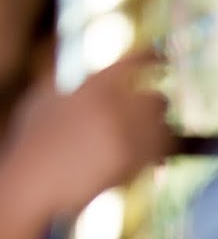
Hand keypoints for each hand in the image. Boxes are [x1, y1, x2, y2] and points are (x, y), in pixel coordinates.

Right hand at [7, 51, 170, 219]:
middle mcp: (111, 106)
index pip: (132, 63)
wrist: (32, 181)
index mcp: (91, 87)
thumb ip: (75, 86)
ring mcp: (123, 133)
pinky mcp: (130, 159)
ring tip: (145, 140)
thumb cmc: (33, 143)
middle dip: (155, 106)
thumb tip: (95, 75)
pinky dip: (159, 155)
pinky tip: (153, 161)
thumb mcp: (46, 100)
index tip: (162, 58)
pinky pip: (162, 152)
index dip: (151, 57)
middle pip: (157, 98)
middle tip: (151, 112)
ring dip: (158, 133)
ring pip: (164, 127)